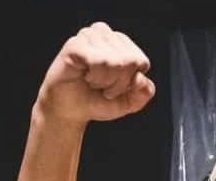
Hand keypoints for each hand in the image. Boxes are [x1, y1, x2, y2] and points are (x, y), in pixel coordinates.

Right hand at [37, 23, 154, 124]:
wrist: (70, 109)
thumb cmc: (99, 101)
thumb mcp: (130, 101)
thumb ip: (145, 91)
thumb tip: (140, 77)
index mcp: (122, 43)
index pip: (141, 61)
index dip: (131, 82)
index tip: (116, 87)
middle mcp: (106, 34)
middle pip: (131, 61)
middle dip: (119, 83)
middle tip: (103, 86)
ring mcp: (89, 36)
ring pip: (116, 61)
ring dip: (106, 81)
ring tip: (94, 82)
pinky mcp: (75, 44)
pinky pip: (99, 61)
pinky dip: (96, 77)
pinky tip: (86, 77)